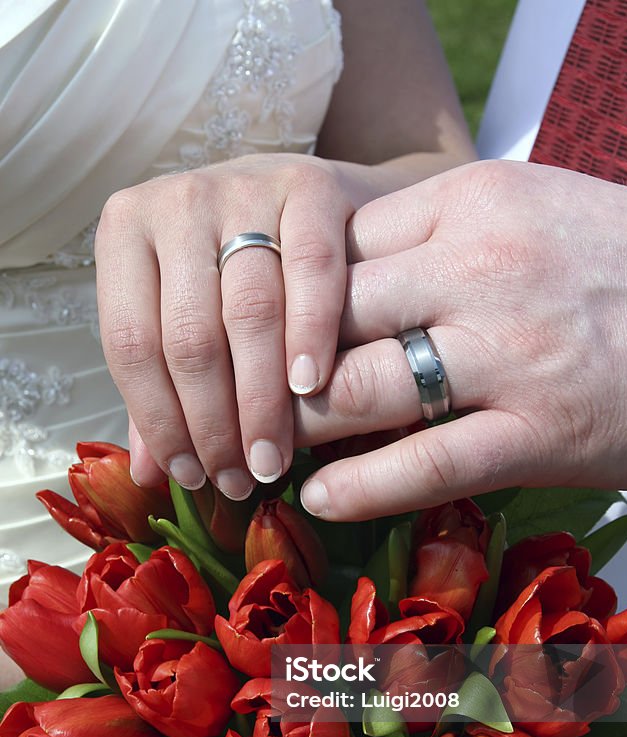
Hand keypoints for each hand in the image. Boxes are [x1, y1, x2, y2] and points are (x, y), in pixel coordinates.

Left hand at [95, 154, 357, 497]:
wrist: (317, 201)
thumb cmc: (238, 273)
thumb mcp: (188, 318)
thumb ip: (165, 387)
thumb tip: (150, 474)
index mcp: (126, 233)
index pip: (129, 343)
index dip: (159, 420)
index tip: (190, 475)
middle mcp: (176, 202)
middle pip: (189, 336)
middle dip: (215, 424)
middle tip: (239, 478)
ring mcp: (243, 186)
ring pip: (248, 313)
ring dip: (261, 400)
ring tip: (271, 457)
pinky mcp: (309, 184)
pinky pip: (310, 271)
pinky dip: (310, 335)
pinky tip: (311, 387)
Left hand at [293, 161, 626, 519]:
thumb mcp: (536, 210)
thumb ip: (446, 235)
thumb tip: (359, 276)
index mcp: (474, 202)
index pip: (337, 248)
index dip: (287, 301)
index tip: (259, 337)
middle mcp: (481, 269)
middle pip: (329, 317)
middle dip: (269, 367)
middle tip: (232, 404)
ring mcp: (510, 354)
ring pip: (360, 387)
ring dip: (296, 426)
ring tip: (260, 453)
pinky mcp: (542, 434)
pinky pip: (422, 464)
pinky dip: (358, 487)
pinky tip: (319, 498)